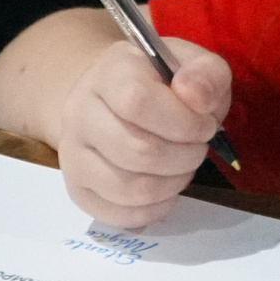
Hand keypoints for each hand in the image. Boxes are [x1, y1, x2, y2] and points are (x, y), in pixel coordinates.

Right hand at [54, 37, 230, 228]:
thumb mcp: (193, 65)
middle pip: (136, 150)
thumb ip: (205, 75)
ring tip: (183, 167)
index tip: (206, 125)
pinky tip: (166, 189)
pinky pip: (120, 215)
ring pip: (129, 189)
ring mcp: (73, 155)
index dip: (182, 122)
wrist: (113, 102)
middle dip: (185, 157)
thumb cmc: (161, 85)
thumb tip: (197, 99)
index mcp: (109, 73)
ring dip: (173, 185)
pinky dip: (155, 209)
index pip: (137, 101)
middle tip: (198, 148)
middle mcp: (79, 113)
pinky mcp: (78, 190)